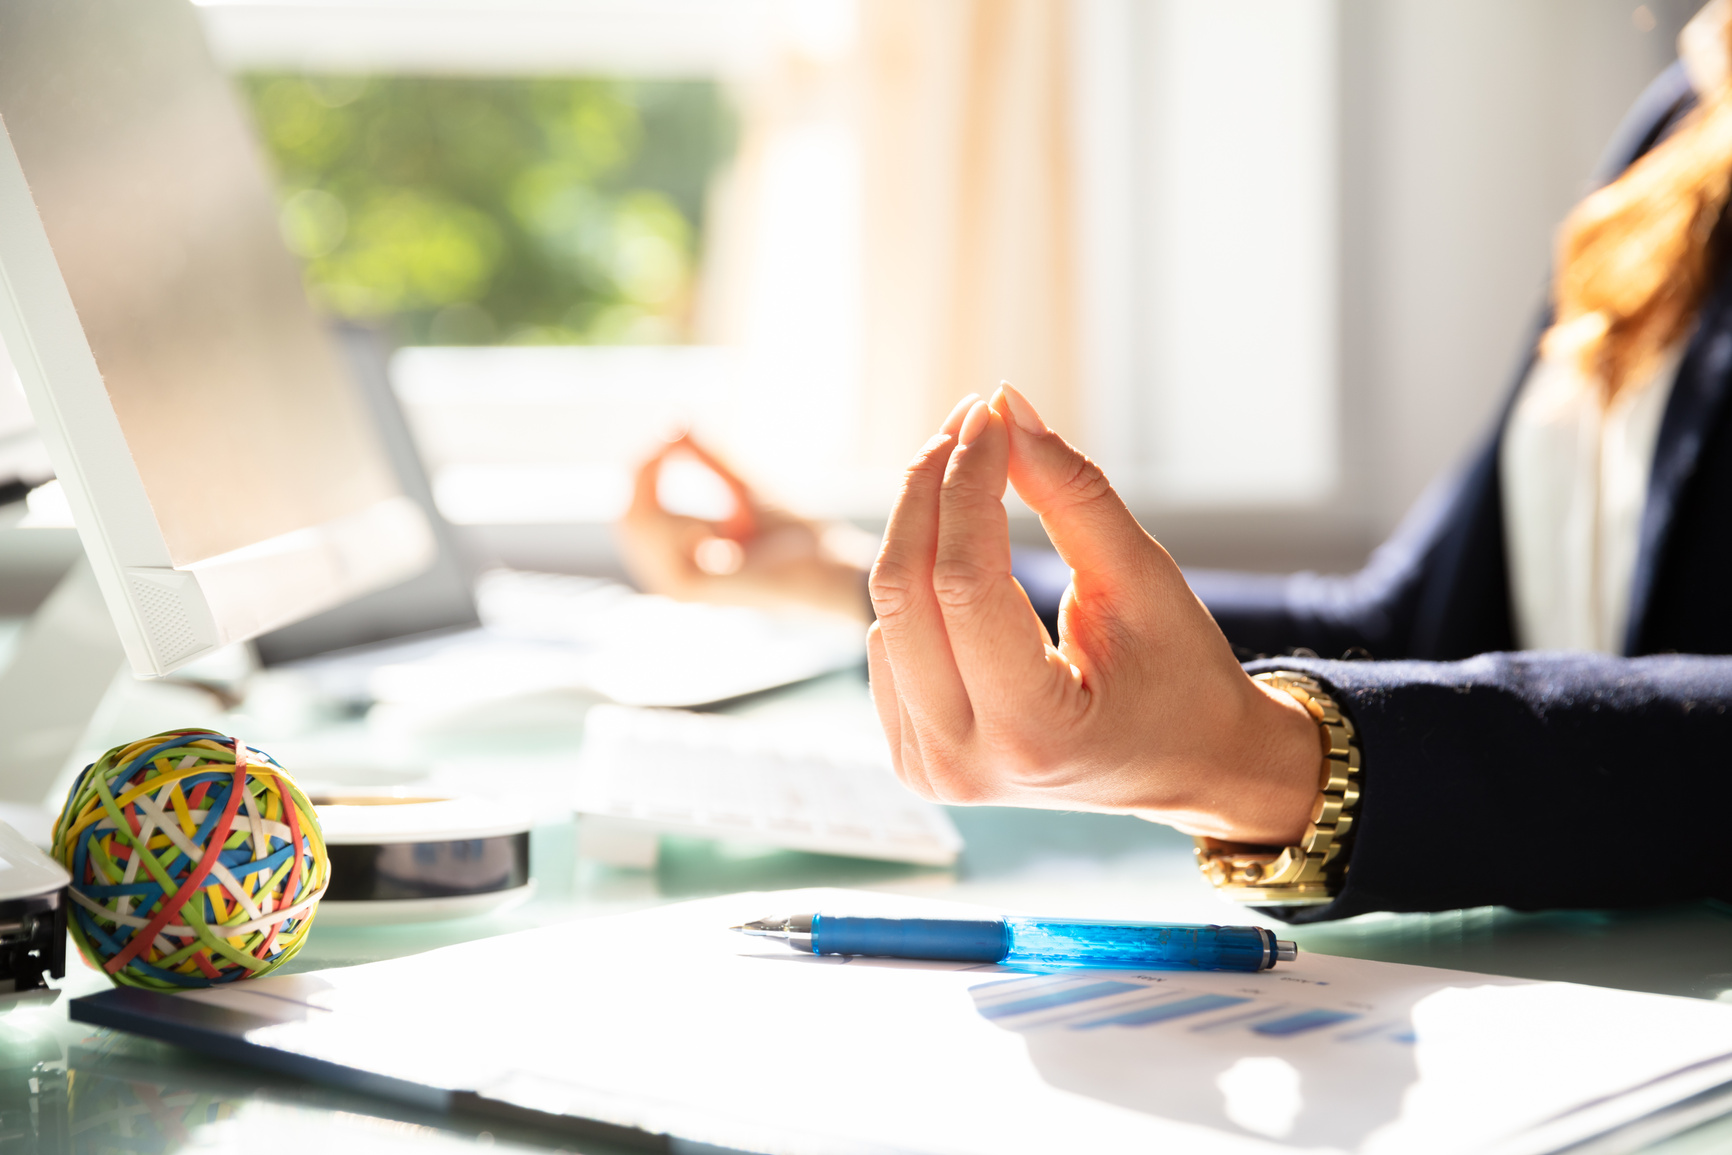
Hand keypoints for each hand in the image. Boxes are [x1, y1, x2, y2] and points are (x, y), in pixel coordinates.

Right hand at [617, 434, 876, 621]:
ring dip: (665, 487)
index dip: (644, 466)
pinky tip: (721, 527)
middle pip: (627, 515)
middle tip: (675, 434)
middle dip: (645, 468)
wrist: (829, 567)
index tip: (673, 428)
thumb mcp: (741, 485)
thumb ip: (706, 459)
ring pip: (637, 521)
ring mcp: (674, 585)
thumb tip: (675, 423)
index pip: (635, 509)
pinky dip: (683, 509)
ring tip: (719, 498)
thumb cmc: (795, 534)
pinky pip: (659, 536)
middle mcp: (668, 573)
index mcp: (679, 555)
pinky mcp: (687, 588)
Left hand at [865, 386, 1319, 843]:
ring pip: (885, 611)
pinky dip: (918, 583)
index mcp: (1031, 731)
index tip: (989, 414)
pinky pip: (888, 642)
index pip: (963, 582)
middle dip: (929, 488)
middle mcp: (963, 762)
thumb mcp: (1142, 580)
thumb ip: (1072, 493)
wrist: (1188, 766)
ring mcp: (929, 767)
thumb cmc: (1179, 676)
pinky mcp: (912, 755)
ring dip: (919, 526)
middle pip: (903, 593)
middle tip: (969, 421)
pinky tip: (959, 549)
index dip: (968, 481)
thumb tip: (1005, 406)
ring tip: (972, 470)